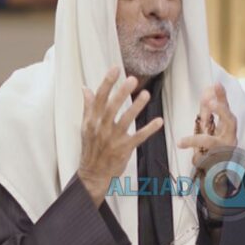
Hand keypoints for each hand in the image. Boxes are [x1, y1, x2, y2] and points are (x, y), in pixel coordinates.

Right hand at [78, 66, 163, 206]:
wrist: (93, 175)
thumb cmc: (91, 149)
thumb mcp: (86, 127)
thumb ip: (88, 107)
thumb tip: (85, 88)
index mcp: (91, 121)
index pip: (99, 98)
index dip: (107, 83)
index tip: (115, 69)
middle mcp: (101, 128)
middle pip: (111, 107)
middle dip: (121, 92)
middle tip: (132, 79)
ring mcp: (113, 139)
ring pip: (125, 120)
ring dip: (136, 107)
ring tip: (146, 94)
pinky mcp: (124, 149)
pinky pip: (138, 137)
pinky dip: (149, 129)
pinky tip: (159, 121)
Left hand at [177, 83, 237, 220]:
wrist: (223, 177)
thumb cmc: (216, 147)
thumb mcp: (211, 127)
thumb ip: (208, 112)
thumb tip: (206, 91)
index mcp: (228, 126)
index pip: (225, 107)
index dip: (221, 96)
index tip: (215, 84)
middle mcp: (230, 137)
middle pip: (230, 121)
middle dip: (220, 111)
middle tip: (209, 102)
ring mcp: (225, 151)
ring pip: (213, 143)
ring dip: (198, 140)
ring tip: (182, 141)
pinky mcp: (218, 165)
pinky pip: (203, 161)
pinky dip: (193, 160)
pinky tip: (184, 151)